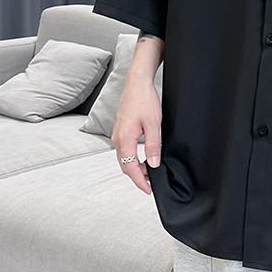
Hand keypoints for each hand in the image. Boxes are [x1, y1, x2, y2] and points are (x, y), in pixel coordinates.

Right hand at [111, 72, 161, 193]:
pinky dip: (132, 157)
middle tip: (151, 183)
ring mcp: (117, 133)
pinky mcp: (120, 128)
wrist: (137, 82)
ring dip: (135, 167)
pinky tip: (143, 156)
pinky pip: (124, 149)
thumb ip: (152, 146)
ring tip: (149, 171)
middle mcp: (117, 138)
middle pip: (125, 165)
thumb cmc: (145, 100)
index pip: (130, 168)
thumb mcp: (153, 124)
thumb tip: (153, 164)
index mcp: (124, 139)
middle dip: (137, 176)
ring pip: (124, 157)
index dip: (139, 181)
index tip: (149, 190)